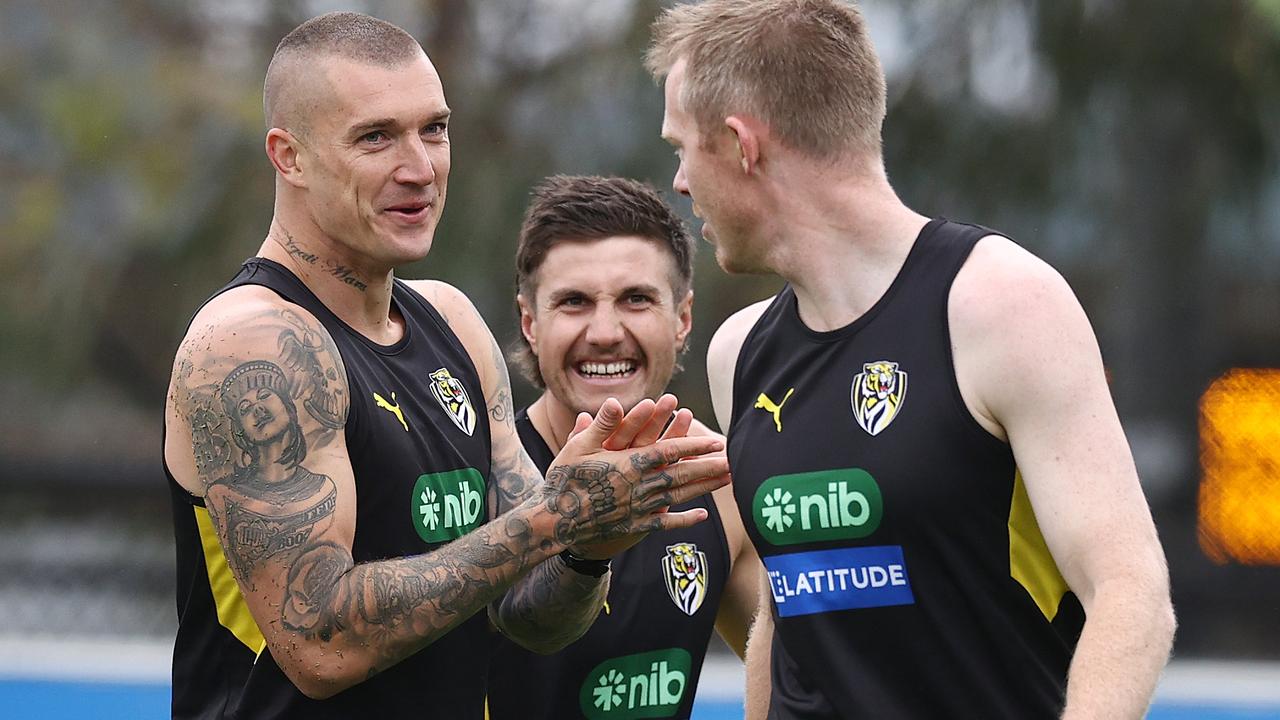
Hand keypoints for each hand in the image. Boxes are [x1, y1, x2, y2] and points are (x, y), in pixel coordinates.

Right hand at [541, 397, 729, 559]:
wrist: (555, 523)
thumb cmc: (564, 481)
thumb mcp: (578, 448)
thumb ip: (602, 425)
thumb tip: (618, 401)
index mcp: (629, 464)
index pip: (670, 451)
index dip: (694, 445)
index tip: (715, 442)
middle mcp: (641, 486)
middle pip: (683, 474)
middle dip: (710, 467)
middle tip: (735, 462)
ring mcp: (640, 508)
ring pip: (680, 496)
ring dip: (706, 488)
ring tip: (728, 481)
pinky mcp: (636, 526)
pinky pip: (666, 522)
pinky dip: (685, 520)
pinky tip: (702, 515)